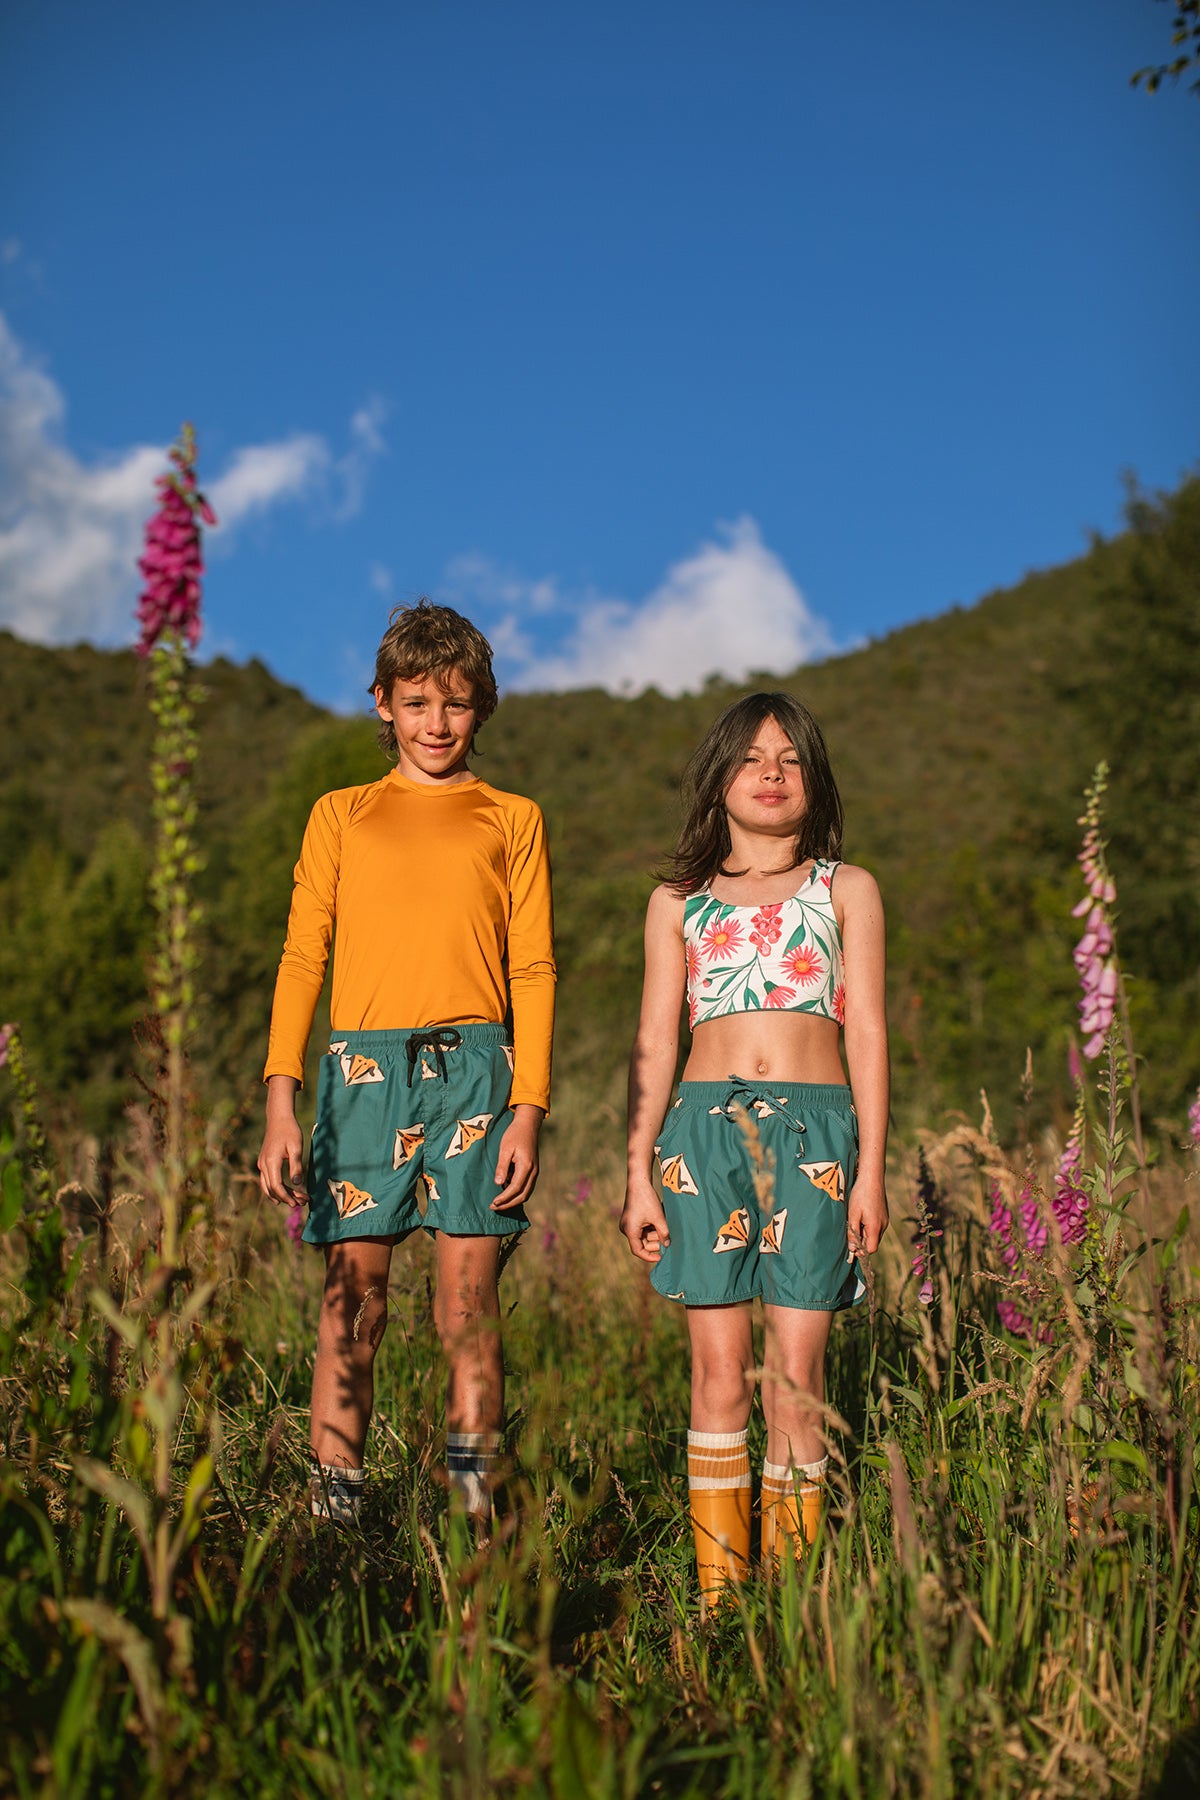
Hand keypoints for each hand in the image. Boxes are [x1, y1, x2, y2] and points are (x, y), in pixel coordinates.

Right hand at [257, 1075, 306, 1207]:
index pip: (276, 1185)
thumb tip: (298, 1184)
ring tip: (296, 1201)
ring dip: (280, 1195)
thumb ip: (296, 1166)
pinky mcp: (264, 1162)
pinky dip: (276, 1188)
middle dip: (286, 1198)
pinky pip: (267, 1180)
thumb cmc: (289, 1130)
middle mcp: (263, 1164)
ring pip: (267, 1186)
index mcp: (271, 1161)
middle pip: (271, 1188)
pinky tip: (286, 1193)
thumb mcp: (296, 1147)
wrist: (278, 1118)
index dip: (286, 1196)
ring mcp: (262, 1163)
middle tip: (302, 1203)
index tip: (297, 1203)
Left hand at [492, 1105, 542, 1210]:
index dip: (504, 1198)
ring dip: (513, 1201)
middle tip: (494, 1207)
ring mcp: (535, 1172)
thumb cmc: (515, 1134)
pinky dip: (517, 1195)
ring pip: (526, 1193)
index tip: (493, 1203)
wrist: (528, 1125)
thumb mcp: (505, 1148)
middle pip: (523, 1195)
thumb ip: (502, 1166)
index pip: (515, 1188)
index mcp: (526, 1166)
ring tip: (499, 1204)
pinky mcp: (533, 1171)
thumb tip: (499, 1183)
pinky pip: (527, 1188)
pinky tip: (506, 1194)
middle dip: (508, 1204)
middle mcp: (533, 1171)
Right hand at [620, 1179, 670, 1262]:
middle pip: (641, 1243)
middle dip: (655, 1242)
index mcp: (629, 1230)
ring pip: (643, 1236)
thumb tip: (667, 1245)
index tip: (661, 1257)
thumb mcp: (658, 1218)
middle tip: (668, 1240)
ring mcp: (628, 1223)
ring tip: (665, 1229)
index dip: (649, 1256)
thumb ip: (663, 1233)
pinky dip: (651, 1228)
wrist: (639, 1181)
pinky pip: (642, 1229)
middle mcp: (626, 1229)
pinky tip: (660, 1223)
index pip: (638, 1251)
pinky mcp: (632, 1219)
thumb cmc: (647, 1199)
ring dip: (654, 1234)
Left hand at [847, 1176, 888, 1256]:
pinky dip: (868, 1226)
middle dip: (862, 1242)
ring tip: (855, 1221)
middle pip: (873, 1242)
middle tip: (850, 1232)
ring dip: (864, 1233)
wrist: (872, 1178)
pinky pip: (877, 1226)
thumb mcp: (853, 1214)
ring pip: (875, 1234)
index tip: (852, 1247)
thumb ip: (852, 1232)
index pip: (871, 1249)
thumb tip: (852, 1248)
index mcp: (875, 1227)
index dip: (861, 1251)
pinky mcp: (884, 1214)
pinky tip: (861, 1216)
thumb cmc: (861, 1195)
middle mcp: (883, 1225)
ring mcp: (885, 1220)